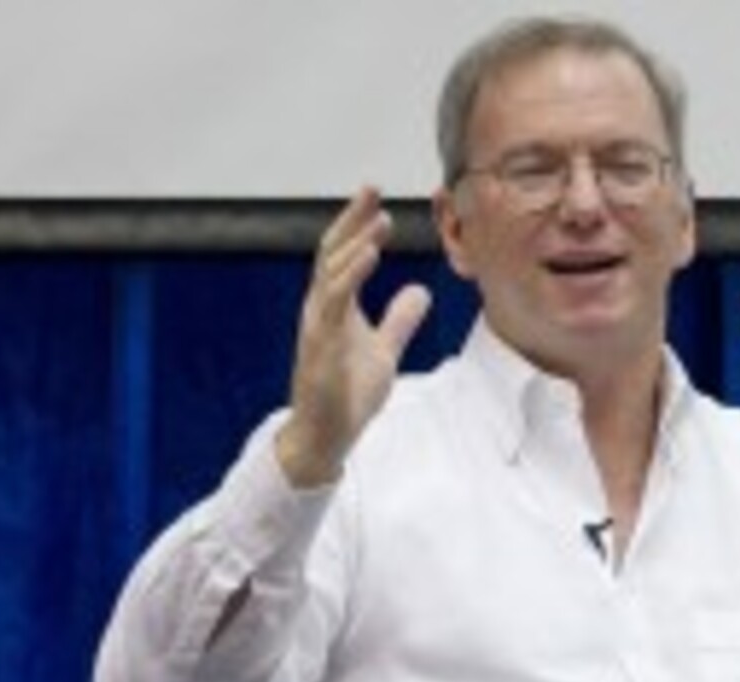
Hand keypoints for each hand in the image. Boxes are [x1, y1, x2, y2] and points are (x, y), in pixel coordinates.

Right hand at [276, 187, 431, 486]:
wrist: (328, 434)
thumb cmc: (348, 392)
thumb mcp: (384, 349)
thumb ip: (400, 320)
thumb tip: (421, 291)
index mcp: (335, 307)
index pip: (343, 256)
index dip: (357, 225)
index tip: (375, 198)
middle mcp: (321, 310)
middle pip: (333, 254)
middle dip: (352, 221)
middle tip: (371, 190)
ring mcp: (318, 328)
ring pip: (332, 275)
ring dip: (356, 245)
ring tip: (380, 221)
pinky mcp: (321, 348)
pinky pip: (334, 306)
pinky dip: (350, 278)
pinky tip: (368, 257)